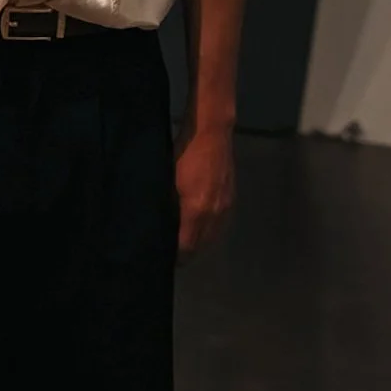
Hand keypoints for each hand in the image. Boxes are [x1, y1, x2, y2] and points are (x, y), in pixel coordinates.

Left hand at [175, 123, 234, 256]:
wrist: (211, 134)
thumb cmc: (184, 154)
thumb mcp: (168, 179)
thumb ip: (166, 205)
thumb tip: (159, 223)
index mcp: (196, 210)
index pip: (186, 245)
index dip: (175, 255)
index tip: (164, 257)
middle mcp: (214, 214)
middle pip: (201, 245)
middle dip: (187, 252)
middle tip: (172, 252)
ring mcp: (225, 207)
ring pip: (212, 236)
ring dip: (199, 242)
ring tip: (184, 241)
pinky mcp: (231, 199)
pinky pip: (220, 224)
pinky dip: (209, 230)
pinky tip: (199, 226)